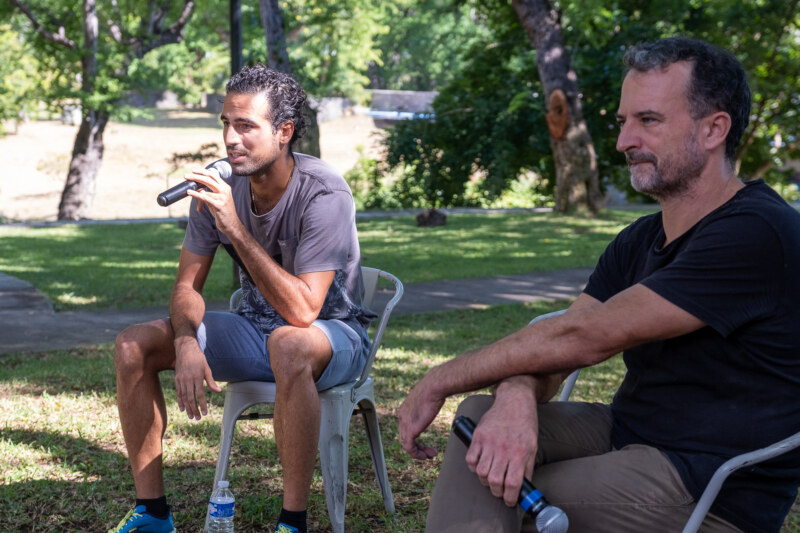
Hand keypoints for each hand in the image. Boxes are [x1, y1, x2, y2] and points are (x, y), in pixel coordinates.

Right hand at [174, 337, 221, 419]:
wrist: (185, 349)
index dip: (202, 404)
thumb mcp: (207, 368)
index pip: (200, 394)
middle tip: (198, 418)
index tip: (205, 412)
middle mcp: (188, 380)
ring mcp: (181, 380)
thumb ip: (211, 381)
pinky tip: (183, 409)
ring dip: (187, 408)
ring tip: (191, 416)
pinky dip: (180, 401)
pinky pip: (178, 393)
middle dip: (194, 409)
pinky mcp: (176, 379)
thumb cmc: (199, 359)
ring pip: (183, 397)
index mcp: (197, 377)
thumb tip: (219, 391)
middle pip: (190, 398)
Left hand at [185, 168, 240, 235]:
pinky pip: (205, 198)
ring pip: (206, 188)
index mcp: (225, 187)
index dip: (202, 171)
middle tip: (186, 176)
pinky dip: (196, 194)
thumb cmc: (223, 213)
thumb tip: (199, 189)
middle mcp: (225, 190)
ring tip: (187, 188)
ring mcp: (223, 197)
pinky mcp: (219, 205)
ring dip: (195, 188)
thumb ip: (209, 194)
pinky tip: (189, 192)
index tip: (193, 170)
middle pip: (208, 179)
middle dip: (196, 176)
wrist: (231, 224)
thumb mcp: (216, 201)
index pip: (213, 175)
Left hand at [397, 373, 444, 459]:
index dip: (415, 437)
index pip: (405, 428)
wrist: (434, 386)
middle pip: (404, 437)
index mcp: (405, 409)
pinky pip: (409, 447)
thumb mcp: (427, 397)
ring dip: (418, 452)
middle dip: (417, 447)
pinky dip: (416, 454)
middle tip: (428, 453)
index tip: (424, 443)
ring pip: (406, 444)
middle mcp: (402, 416)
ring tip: (429, 456)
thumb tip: (434, 400)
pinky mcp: (410, 429)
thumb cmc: (435, 388)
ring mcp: (405, 423)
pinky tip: (424, 456)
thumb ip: (426, 403)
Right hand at [466, 379, 538, 506]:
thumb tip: (524, 488)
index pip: (513, 484)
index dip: (511, 498)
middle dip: (496, 492)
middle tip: (499, 492)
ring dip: (485, 481)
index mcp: (520, 453)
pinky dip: (473, 467)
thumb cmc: (525, 425)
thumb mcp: (532, 447)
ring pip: (481, 472)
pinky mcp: (478, 436)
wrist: (514, 401)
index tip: (510, 501)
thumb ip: (528, 468)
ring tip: (490, 480)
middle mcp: (504, 449)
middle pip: (495, 481)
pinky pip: (470, 459)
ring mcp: (489, 442)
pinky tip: (480, 466)